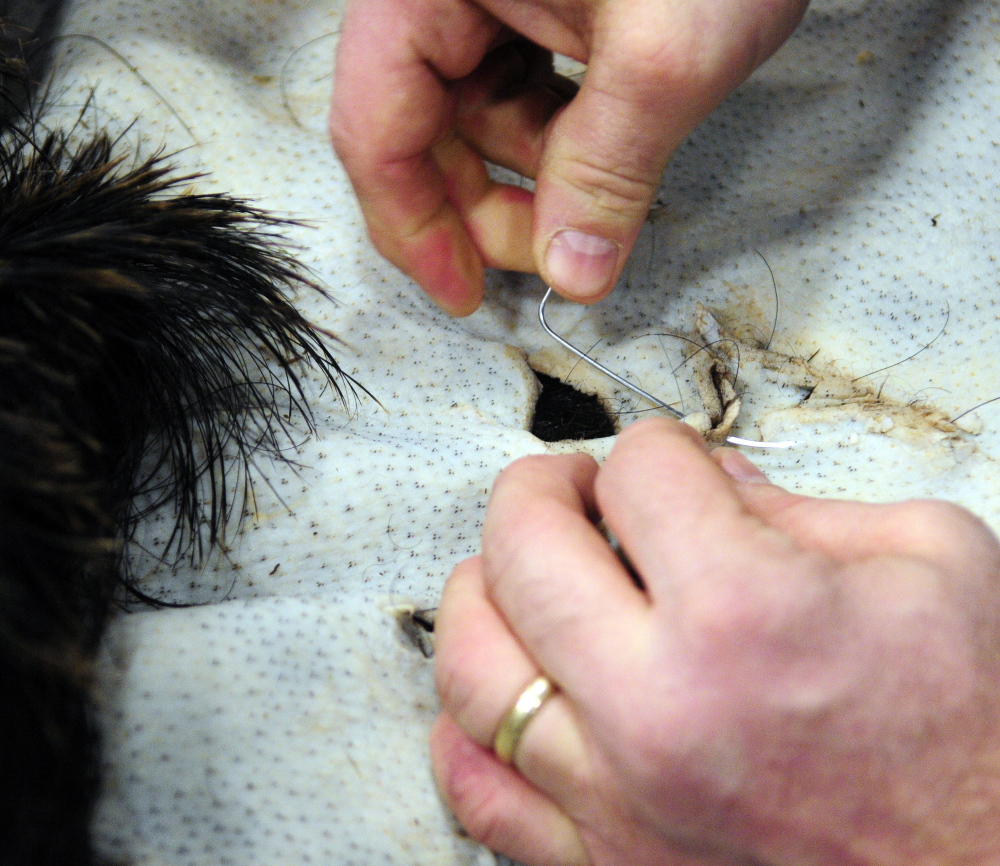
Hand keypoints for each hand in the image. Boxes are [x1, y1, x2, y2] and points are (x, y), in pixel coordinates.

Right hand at [330, 0, 807, 314]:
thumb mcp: (664, 53)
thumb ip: (609, 169)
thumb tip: (573, 272)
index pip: (375, 125)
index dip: (414, 226)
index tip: (461, 292)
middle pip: (423, 131)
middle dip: (485, 206)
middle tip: (549, 258)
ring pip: (476, 120)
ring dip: (532, 174)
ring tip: (599, 188)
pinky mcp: (533, 4)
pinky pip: (520, 92)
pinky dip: (558, 139)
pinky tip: (602, 146)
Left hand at [431, 418, 999, 864]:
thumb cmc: (978, 740)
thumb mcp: (933, 568)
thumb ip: (802, 506)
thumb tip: (708, 482)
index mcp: (749, 613)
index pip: (640, 473)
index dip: (656, 446)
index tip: (668, 462)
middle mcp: (661, 708)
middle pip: (522, 548)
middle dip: (538, 489)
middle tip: (567, 488)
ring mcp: (619, 797)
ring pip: (475, 669)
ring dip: (479, 593)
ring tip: (515, 572)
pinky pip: (483, 797)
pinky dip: (465, 732)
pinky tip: (500, 689)